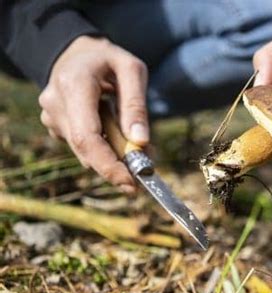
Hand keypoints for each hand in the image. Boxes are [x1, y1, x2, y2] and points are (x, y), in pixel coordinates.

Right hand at [39, 36, 148, 192]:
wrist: (78, 54)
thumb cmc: (109, 60)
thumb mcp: (132, 70)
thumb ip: (136, 105)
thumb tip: (140, 142)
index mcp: (74, 84)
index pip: (87, 137)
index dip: (108, 164)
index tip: (131, 182)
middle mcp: (55, 103)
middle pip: (85, 150)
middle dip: (115, 166)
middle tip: (144, 172)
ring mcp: (51, 116)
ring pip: (84, 152)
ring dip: (112, 156)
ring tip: (134, 143)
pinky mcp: (55, 126)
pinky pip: (82, 146)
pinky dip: (103, 148)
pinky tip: (114, 133)